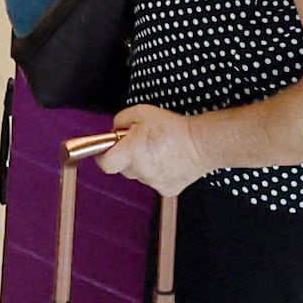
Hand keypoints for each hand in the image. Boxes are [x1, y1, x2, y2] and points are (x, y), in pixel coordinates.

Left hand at [94, 107, 210, 197]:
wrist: (200, 143)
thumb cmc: (173, 127)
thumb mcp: (140, 112)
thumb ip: (120, 121)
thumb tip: (114, 131)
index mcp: (130, 153)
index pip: (105, 163)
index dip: (102, 156)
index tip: (104, 150)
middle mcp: (140, 171)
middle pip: (123, 168)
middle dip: (126, 157)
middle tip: (139, 143)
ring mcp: (154, 183)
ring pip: (140, 175)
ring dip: (143, 165)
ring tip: (158, 150)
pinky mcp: (168, 189)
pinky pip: (156, 181)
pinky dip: (159, 173)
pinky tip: (168, 161)